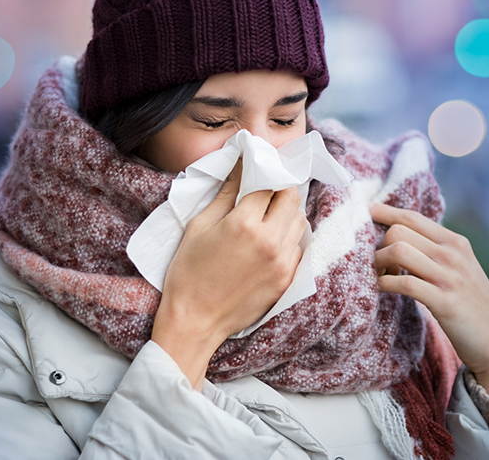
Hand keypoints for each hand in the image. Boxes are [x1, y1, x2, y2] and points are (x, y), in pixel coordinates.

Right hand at [151, 161, 305, 389]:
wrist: (194, 321)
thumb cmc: (188, 272)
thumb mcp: (199, 226)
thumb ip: (224, 194)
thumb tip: (240, 167)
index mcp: (244, 224)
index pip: (268, 184)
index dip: (263, 174)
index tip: (257, 171)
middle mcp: (269, 240)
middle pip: (291, 198)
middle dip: (279, 190)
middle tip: (263, 194)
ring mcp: (282, 262)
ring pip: (300, 222)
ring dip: (286, 214)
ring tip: (267, 219)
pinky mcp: (286, 280)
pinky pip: (298, 248)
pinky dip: (288, 239)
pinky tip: (269, 243)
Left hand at [370, 202, 488, 400]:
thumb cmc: (467, 301)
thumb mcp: (456, 266)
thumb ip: (431, 248)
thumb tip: (395, 234)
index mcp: (454, 242)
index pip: (411, 217)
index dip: (384, 213)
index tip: (366, 212)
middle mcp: (452, 254)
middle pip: (397, 232)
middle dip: (377, 246)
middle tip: (377, 265)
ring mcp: (449, 277)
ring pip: (398, 251)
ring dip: (378, 264)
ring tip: (379, 276)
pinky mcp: (445, 302)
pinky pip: (404, 283)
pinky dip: (384, 284)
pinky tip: (382, 289)